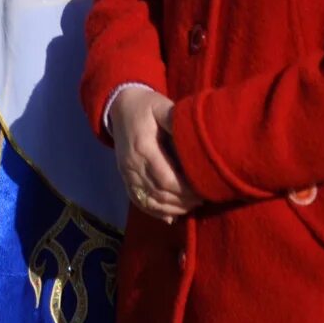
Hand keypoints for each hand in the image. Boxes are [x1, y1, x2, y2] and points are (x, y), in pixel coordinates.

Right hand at [109, 88, 201, 220]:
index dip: (186, 190)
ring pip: (149, 201)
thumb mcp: (161, 106)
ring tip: (191, 206)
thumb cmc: (145, 106)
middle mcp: (132, 164)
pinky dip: (155, 212)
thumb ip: (176, 120)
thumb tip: (195, 136)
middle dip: (183, 201)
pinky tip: (171, 216)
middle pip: (159, 194)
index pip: (167, 179)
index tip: (204, 190)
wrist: (119, 106)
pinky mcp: (124, 178)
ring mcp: (126, 173)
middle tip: (203, 199)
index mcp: (143, 148)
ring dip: (171, 208)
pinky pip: (138, 201)